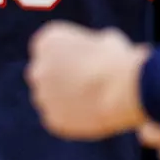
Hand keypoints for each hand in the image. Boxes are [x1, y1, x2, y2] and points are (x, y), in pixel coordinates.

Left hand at [26, 23, 147, 139]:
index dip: (69, 57)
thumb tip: (101, 50)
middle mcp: (38, 68)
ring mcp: (42, 96)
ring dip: (65, 99)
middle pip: (45, 74)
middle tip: (85, 84)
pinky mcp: (52, 119)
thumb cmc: (119, 61)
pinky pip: (60, 118)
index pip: (50, 49)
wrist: (121, 91)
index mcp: (47, 42)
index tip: (86, 62)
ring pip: (50, 98)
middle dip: (61, 78)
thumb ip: (93, 46)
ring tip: (94, 100)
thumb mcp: (107, 41)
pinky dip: (73, 118)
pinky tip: (93, 114)